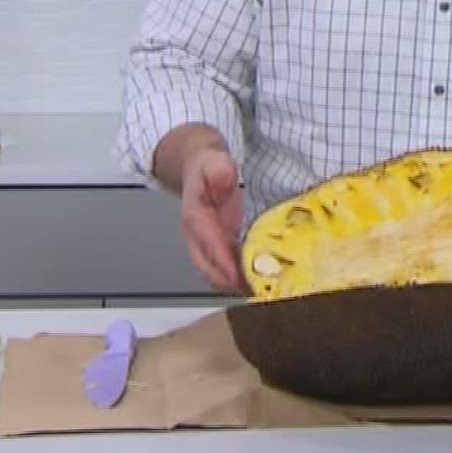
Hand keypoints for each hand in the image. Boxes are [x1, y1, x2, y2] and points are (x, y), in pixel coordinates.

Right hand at [179, 144, 247, 293]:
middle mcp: (196, 235)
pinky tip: (256, 282)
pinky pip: (223, 268)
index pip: (208, 241)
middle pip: (207, 266)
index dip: (221, 260)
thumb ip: (220, 171)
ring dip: (233, 284)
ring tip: (257, 291)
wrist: (199, 170)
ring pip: (214, 272)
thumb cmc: (208, 167)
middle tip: (252, 289)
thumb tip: (225, 179)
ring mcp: (205, 244)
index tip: (236, 275)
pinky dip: (237, 278)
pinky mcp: (216, 247)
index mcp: (194, 215)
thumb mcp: (215, 161)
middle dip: (228, 280)